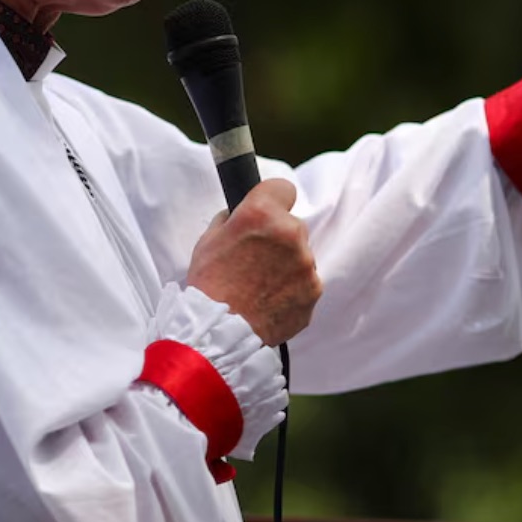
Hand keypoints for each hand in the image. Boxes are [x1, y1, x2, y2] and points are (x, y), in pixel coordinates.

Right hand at [185, 179, 320, 347]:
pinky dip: (291, 289)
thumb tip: (241, 215)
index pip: (283, 188)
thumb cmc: (208, 286)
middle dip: (277, 237)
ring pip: (300, 256)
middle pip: (292, 225)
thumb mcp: (208, 240)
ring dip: (285, 265)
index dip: (273, 199)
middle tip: (254, 259)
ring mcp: (306, 264)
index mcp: (261, 214)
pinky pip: (305, 282)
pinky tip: (269, 301)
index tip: (266, 211)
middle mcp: (290, 234)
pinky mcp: (313, 291)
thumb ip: (232, 220)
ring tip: (259, 286)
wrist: (219, 333)